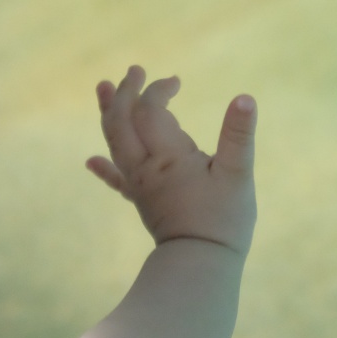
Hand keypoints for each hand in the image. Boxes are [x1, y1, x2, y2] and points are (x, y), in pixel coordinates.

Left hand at [88, 66, 256, 254]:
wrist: (201, 267)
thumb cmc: (223, 220)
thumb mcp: (238, 174)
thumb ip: (239, 134)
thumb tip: (245, 97)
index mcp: (167, 156)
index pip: (150, 110)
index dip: (159, 90)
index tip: (176, 81)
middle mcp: (145, 167)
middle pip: (122, 121)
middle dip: (125, 92)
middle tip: (134, 70)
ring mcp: (139, 184)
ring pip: (115, 142)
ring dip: (108, 113)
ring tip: (102, 88)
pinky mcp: (141, 201)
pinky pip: (116, 180)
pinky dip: (103, 167)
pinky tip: (91, 161)